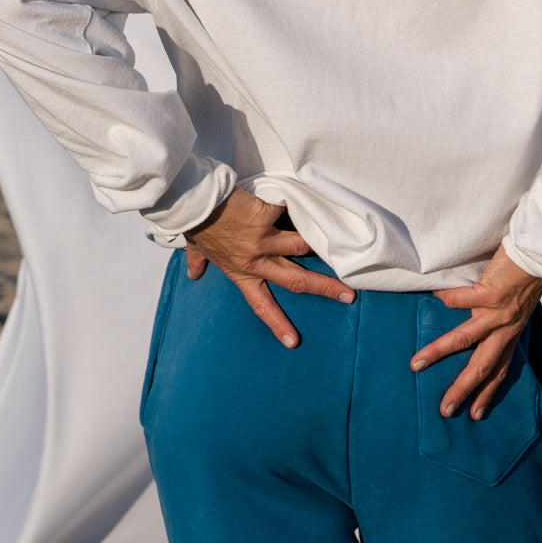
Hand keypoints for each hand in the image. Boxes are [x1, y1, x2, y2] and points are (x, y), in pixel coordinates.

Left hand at [183, 187, 355, 347]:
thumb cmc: (196, 223)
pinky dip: (298, 205)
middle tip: (348, 295)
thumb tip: (193, 274)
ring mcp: (263, 240)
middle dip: (325, 288)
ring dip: (315, 237)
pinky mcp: (267, 217)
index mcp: (241, 272)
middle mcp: (256, 261)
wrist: (193, 201)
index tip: (293, 342)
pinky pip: (291, 211)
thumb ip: (199, 262)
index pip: (261, 304)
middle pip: (296, 280)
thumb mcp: (198, 248)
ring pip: (301, 244)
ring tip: (330, 234)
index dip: (278, 324)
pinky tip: (308, 200)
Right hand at [410, 244, 541, 420]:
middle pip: (482, 366)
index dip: (488, 391)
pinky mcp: (491, 293)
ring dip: (439, 352)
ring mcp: (498, 312)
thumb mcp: (517, 306)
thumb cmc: (525, 276)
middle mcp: (506, 328)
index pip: (500, 369)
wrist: (539, 254)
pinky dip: (448, 298)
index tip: (476, 414)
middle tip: (446, 410)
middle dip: (463, 389)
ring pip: (465, 339)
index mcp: (512, 333)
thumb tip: (479, 322)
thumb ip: (500, 318)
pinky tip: (434, 296)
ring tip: (417, 363)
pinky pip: (462, 299)